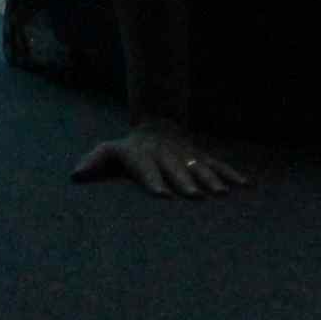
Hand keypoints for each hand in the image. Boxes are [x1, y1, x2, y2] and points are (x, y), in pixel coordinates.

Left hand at [72, 122, 247, 198]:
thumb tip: (74, 175)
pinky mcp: (202, 158)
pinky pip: (219, 166)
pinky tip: (246, 186)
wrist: (158, 123)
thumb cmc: (130, 149)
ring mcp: (187, 156)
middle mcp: (167, 156)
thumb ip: (94, 160)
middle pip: (176, 170)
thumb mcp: (111, 150)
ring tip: (222, 193)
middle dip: (186, 182)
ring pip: (200, 167)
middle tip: (195, 196)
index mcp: (145, 157)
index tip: (161, 194)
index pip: (147, 169)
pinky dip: (232, 175)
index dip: (153, 180)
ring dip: (211, 180)